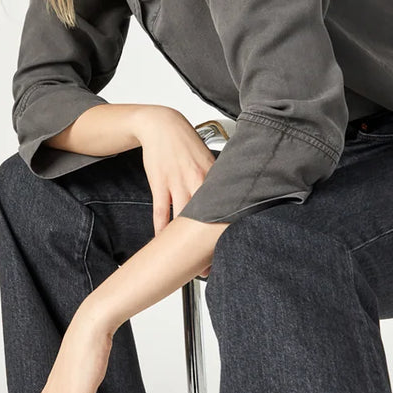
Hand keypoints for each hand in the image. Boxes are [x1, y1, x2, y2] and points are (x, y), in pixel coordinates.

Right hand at [132, 107, 216, 274]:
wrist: (161, 125)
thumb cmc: (186, 145)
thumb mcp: (209, 161)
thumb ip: (219, 183)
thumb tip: (232, 204)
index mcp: (215, 176)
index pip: (225, 210)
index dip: (226, 234)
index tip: (228, 252)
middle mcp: (199, 180)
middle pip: (206, 220)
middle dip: (206, 246)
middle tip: (207, 267)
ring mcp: (178, 182)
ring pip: (182, 220)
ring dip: (182, 243)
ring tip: (184, 262)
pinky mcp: (160, 184)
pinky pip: (161, 212)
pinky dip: (161, 229)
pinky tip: (162, 242)